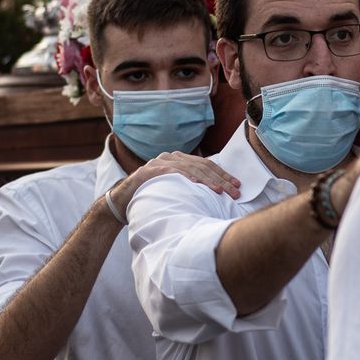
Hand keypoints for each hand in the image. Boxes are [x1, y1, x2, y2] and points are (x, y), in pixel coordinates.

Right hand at [110, 152, 240, 212]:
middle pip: (202, 166)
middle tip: (235, 192)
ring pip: (190, 168)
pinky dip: (186, 177)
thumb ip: (191, 186)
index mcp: (179, 160)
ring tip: (220, 191)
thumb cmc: (152, 197)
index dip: (223, 174)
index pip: (207, 165)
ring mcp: (160, 162)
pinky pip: (172, 172)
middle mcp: (171, 157)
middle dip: (221, 180)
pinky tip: (197, 185)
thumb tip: (217, 193)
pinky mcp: (150, 170)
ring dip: (208, 180)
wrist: (122, 202)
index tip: (237, 185)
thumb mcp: (176, 190)